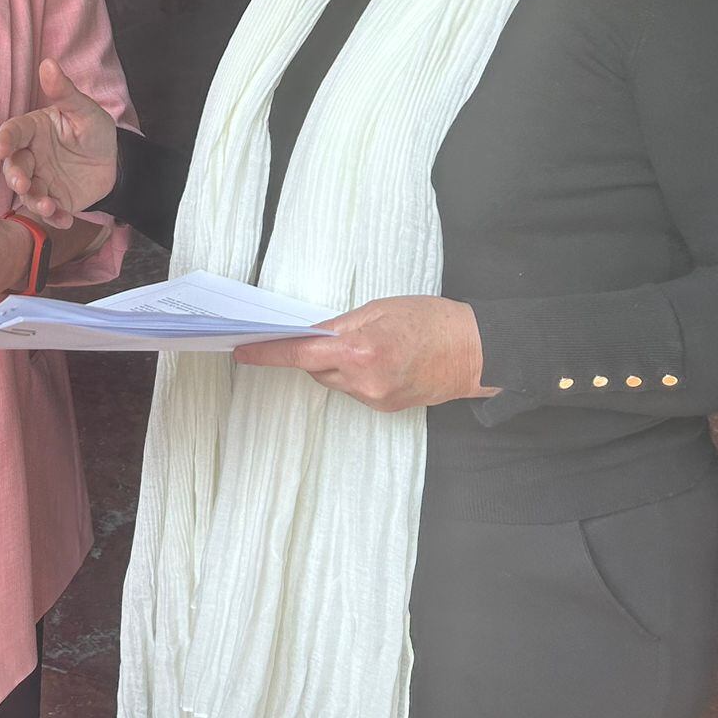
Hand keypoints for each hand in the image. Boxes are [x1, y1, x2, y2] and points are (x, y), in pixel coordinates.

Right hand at [0, 58, 118, 230]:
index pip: (12, 132)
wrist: (116, 163)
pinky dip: (53, 218)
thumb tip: (49, 64)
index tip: (1, 149)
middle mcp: (31, 155)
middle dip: (15, 177)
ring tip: (48, 207)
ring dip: (33, 201)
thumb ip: (64, 92)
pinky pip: (47, 211)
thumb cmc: (95, 132)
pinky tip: (65, 219)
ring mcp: (40, 179)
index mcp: (34, 130)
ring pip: (26, 192)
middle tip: (23, 184)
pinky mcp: (52, 199)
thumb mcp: (84, 110)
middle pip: (14, 166)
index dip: (4, 140)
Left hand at [233, 296, 499, 411]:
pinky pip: (355, 390)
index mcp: (360, 351)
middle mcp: (363, 381)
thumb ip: (341, 325)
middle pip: (316, 368)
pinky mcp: (385, 408)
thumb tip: (310, 334)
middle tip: (333, 332)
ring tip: (370, 344)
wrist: (475, 352)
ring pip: (335, 381)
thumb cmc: (432, 321)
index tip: (242, 351)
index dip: (268, 353)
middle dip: (316, 351)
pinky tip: (381, 360)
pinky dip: (357, 375)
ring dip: (338, 363)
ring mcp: (375, 399)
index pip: (300, 354)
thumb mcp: (381, 309)